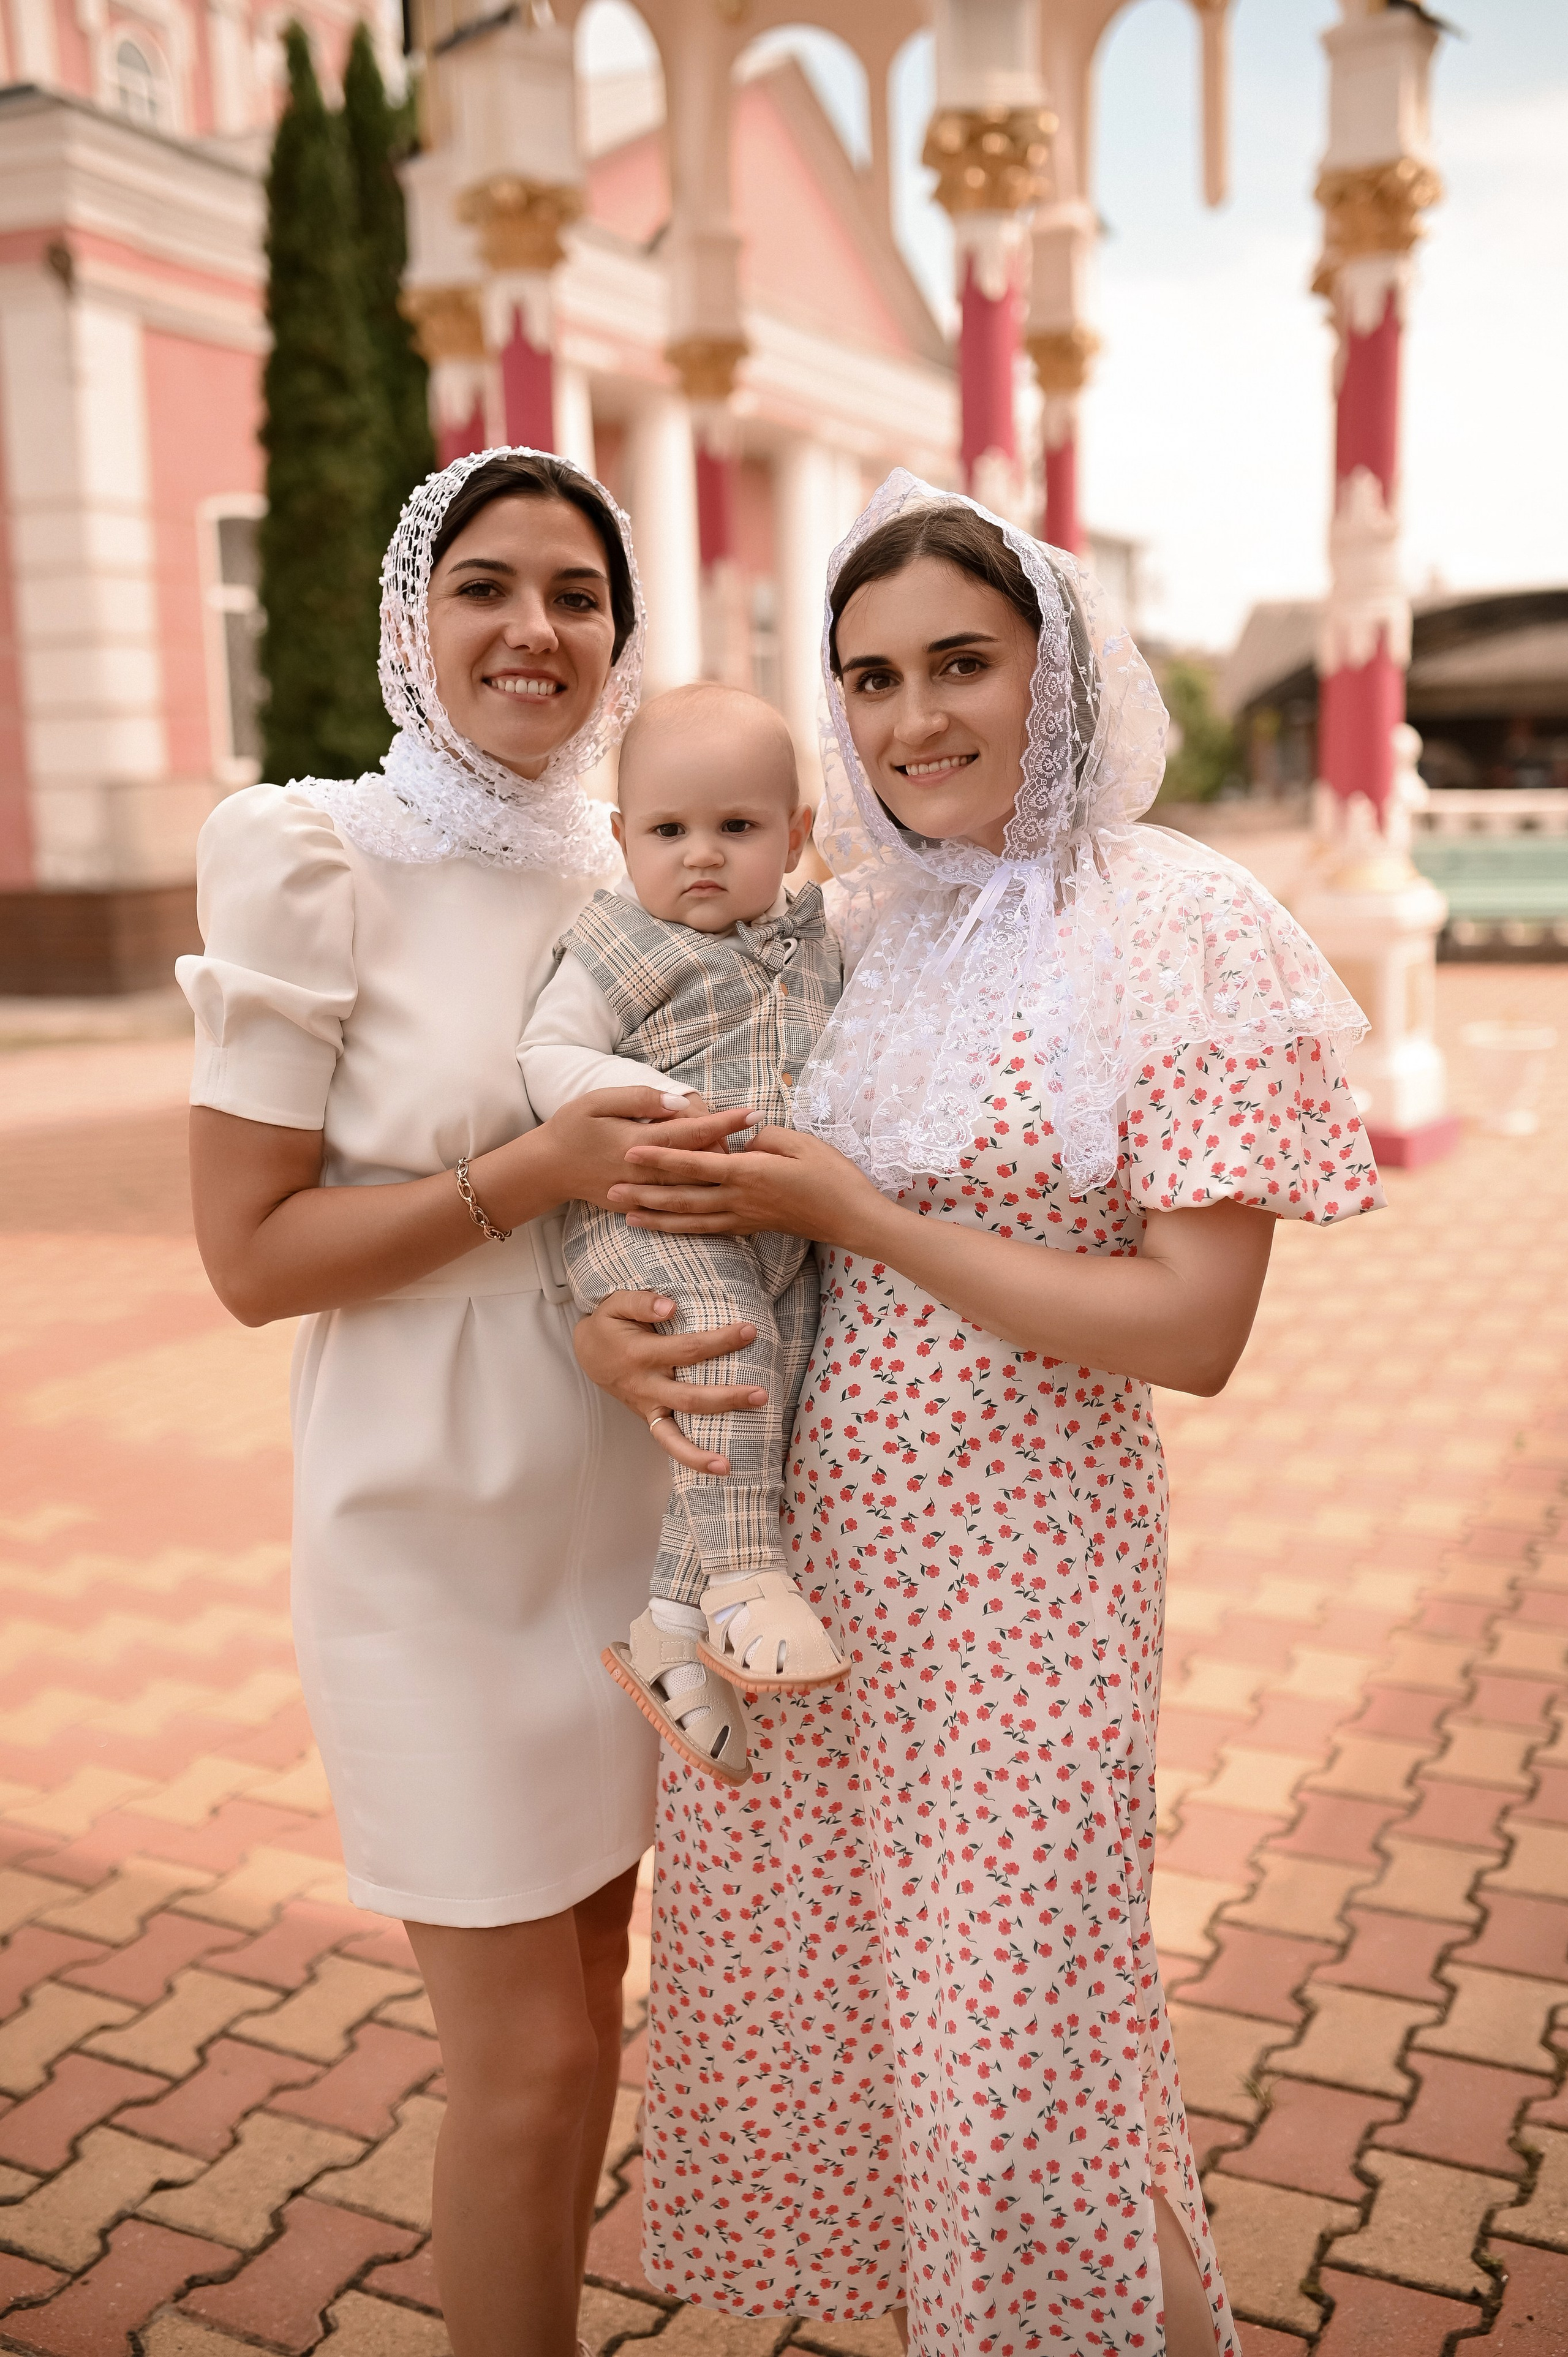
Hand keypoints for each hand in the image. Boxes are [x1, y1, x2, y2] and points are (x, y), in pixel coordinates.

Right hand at [480, 1088, 755, 1223]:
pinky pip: (675, 1202)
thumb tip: (677, 1102)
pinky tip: (718, 1186)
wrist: (546, 1169)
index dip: (725, 1122)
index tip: (754, 1113)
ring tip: (748, 1160)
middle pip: (700, 1163)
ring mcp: (642, 1195)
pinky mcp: (638, 1207)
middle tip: (763, 1138)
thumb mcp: (598, 1102)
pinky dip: (699, 1193)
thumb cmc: (572, 1128)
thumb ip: (639, 1100)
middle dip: (734, 1150)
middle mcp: (645, 1173)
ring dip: (721, 1174)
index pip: (691, 1131)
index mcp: (638, 1143)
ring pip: (692, 1187)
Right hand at [571, 1289, 765, 1473]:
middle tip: (761, 1394)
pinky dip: (690, 1458)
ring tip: (730, 1464)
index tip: (749, 1331)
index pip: (688, 1349)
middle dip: (726, 1398)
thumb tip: (670, 1306)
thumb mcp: (615, 1303)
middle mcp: (645, 1386)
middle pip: (689, 1398)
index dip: (720, 1342)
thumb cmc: (611, 1324)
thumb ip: (641, 1302)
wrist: (588, 1351)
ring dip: (702, 1450)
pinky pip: (668, 1443)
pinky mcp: (650, 1418)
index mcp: (640, 1354)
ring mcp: (646, 1407)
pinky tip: (718, 1467)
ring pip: (673, 1436)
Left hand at [609, 1125, 883, 1250]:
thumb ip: (764, 1137)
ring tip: (625, 1213)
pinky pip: (707, 1230)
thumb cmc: (832, 1176)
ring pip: (690, 1219)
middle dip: (644, 1191)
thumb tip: (739, 1136)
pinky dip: (681, 1229)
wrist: (852, 1218)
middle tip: (609, 1188)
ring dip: (656, 1216)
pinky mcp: (750, 1228)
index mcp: (749, 1173)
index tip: (632, 1151)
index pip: (695, 1164)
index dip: (661, 1158)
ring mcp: (743, 1217)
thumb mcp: (800, 1144)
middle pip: (683, 1196)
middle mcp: (739, 1199)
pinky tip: (665, 1227)